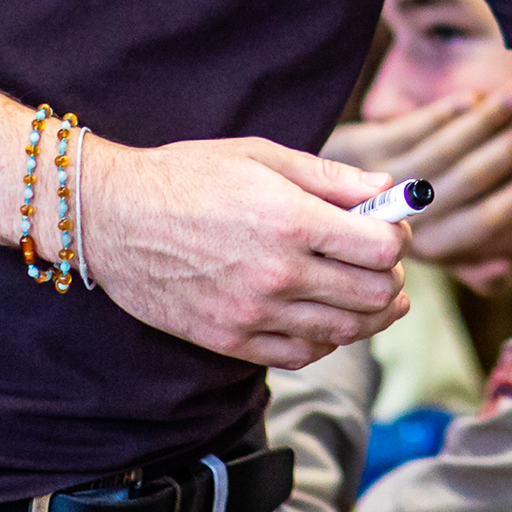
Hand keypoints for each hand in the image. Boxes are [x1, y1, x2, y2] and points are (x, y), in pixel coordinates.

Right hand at [77, 135, 413, 369]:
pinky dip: (327, 341)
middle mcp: (278, 273)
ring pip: (344, 331)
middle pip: (373, 295)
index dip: (398, 237)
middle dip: (392, 278)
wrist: (113, 218)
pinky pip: (301, 355)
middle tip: (388, 266)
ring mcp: (254, 313)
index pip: (382, 248)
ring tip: (378, 298)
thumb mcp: (262, 156)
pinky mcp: (230, 340)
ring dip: (372, 315)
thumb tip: (388, 189)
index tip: (391, 229)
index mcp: (292, 220)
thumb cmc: (188, 177)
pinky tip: (329, 321)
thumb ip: (332, 177)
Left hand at [324, 84, 511, 270]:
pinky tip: (472, 96)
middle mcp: (406, 220)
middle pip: (469, 179)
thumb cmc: (401, 226)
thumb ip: (475, 267)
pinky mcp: (361, 149)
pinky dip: (443, 112)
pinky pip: (410, 128)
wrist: (326, 205)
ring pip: (442, 149)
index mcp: (433, 246)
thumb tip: (506, 271)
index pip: (487, 220)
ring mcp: (380, 183)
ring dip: (485, 121)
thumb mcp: (440, 251)